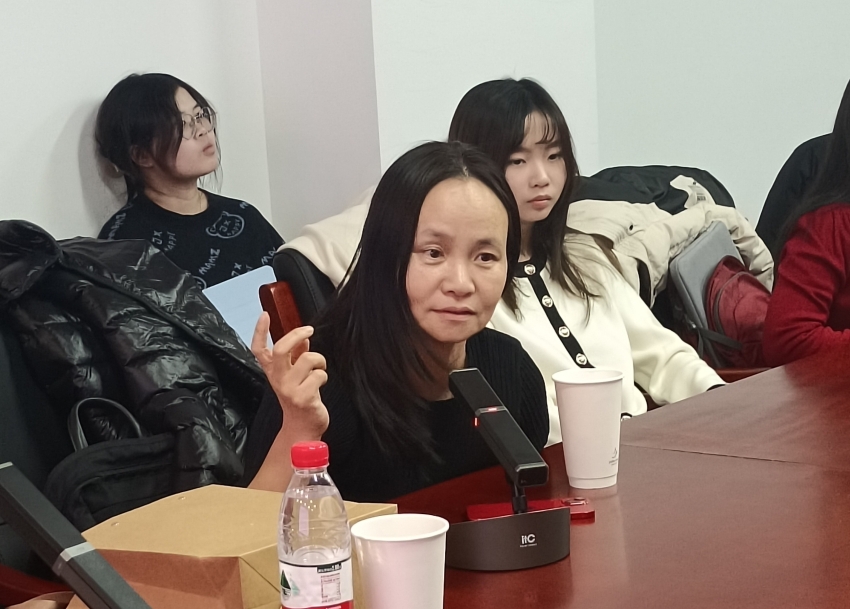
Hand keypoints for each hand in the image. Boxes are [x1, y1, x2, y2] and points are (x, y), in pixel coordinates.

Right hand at [252, 312, 328, 437]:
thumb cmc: (300, 399)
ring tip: (320, 369)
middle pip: (281, 349)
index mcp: (273, 372)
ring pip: (308, 359)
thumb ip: (297, 356)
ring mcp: (289, 389)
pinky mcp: (303, 397)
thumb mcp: (294, 376)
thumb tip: (303, 338)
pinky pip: (319, 375)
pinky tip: (320, 385)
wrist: (302, 428)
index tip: (265, 315)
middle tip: (309, 330)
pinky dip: (324, 376)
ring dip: (319, 360)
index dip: (259, 331)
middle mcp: (278, 379)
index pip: (259, 350)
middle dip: (297, 334)